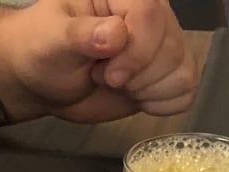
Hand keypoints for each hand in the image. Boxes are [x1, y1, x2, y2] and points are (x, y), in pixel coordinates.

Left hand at [0, 0, 196, 123]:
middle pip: (172, 48)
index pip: (151, 14)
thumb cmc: (41, 52)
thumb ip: (80, 34)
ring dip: (147, 90)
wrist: (45, 82)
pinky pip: (187, 90)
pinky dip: (161, 103)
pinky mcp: (168, 71)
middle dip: (137, 76)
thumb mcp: (51, 41)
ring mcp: (161, 42)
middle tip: (104, 75)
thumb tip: (115, 34)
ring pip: (183, 72)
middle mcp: (148, 12)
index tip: (108, 74)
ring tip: (116, 83)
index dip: (136, 51)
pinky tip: (135, 96)